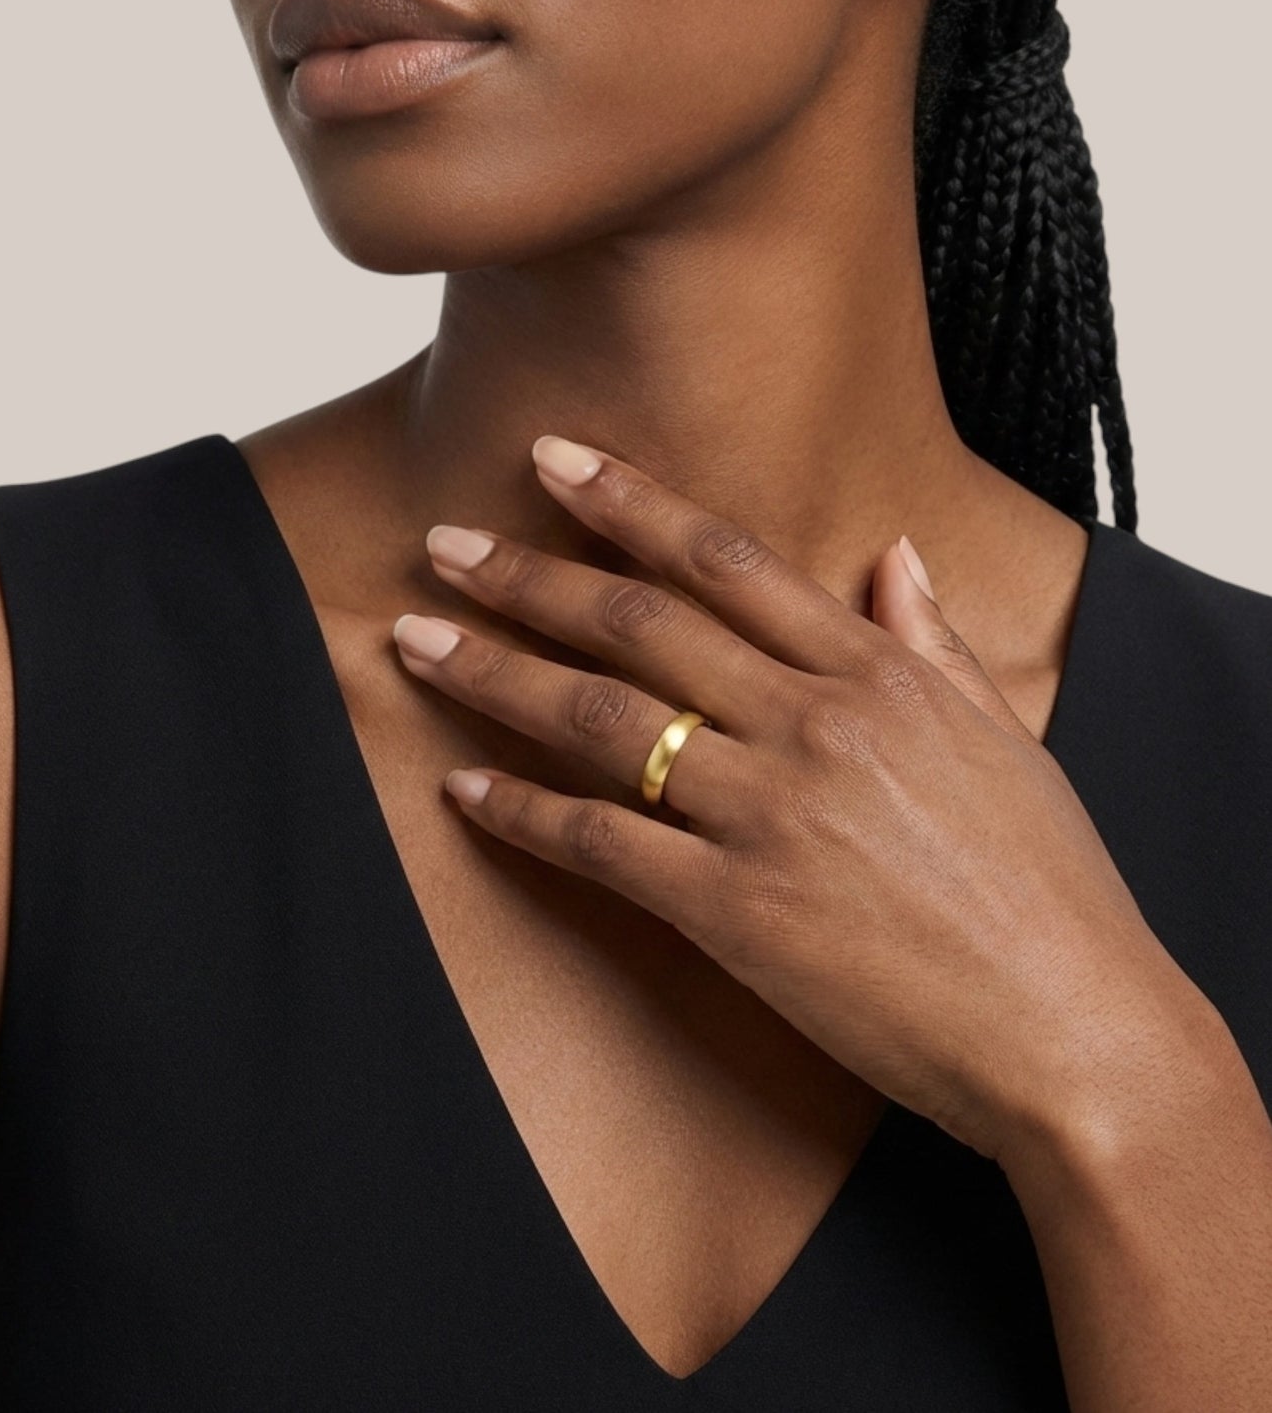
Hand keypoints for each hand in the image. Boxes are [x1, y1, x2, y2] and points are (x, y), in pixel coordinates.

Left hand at [391, 434, 1224, 1167]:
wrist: (1076, 1030)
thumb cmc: (1048, 888)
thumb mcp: (1002, 739)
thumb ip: (935, 641)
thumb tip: (897, 553)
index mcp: (876, 674)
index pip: (725, 560)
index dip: (628, 502)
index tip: (555, 461)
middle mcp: (811, 724)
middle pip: (638, 623)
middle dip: (529, 574)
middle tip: (443, 542)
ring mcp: (768, 814)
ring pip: (601, 719)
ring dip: (496, 673)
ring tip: (416, 638)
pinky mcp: (736, 909)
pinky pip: (602, 843)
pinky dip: (522, 812)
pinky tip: (460, 788)